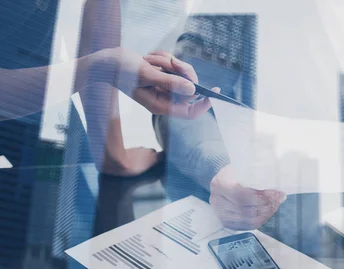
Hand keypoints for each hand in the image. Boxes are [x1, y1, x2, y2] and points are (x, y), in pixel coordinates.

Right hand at [95, 48, 216, 118]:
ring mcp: (163, 87)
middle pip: (189, 87)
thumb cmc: (120, 69)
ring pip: (181, 73)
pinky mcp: (162, 76)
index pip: (190, 112)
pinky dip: (163, 57)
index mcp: (160, 105)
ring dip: (167, 61)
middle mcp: (164, 98)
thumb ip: (170, 82)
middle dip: (182, 71)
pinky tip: (148, 57)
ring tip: (148, 59)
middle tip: (172, 61)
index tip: (213, 92)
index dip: (204, 104)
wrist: (104, 60)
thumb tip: (193, 90)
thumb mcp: (146, 73)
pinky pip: (173, 64)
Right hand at [209, 165, 285, 229]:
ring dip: (266, 214)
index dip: (261, 197)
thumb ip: (259, 177)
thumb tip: (279, 189)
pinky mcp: (226, 222)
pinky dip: (260, 220)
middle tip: (278, 199)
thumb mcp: (246, 169)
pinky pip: (247, 226)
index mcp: (220, 183)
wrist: (225, 178)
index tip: (275, 192)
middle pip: (246, 211)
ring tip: (275, 205)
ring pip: (248, 221)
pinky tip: (267, 212)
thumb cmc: (237, 171)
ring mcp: (220, 213)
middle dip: (266, 206)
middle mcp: (217, 200)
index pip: (242, 196)